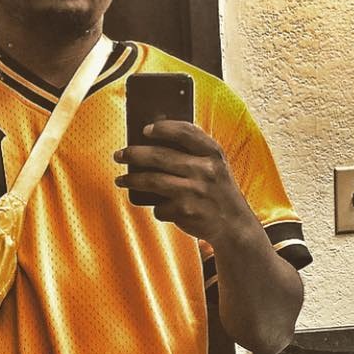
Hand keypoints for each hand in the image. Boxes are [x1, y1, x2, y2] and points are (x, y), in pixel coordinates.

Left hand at [114, 121, 252, 245]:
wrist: (234, 226)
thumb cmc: (217, 191)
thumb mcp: (215, 166)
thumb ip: (193, 152)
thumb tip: (151, 143)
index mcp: (213, 153)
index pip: (185, 131)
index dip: (163, 128)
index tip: (145, 130)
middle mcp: (205, 170)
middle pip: (160, 156)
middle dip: (134, 154)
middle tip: (119, 155)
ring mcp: (194, 192)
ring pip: (153, 181)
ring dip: (132, 180)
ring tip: (121, 179)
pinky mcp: (185, 212)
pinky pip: (159, 207)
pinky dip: (156, 207)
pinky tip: (158, 206)